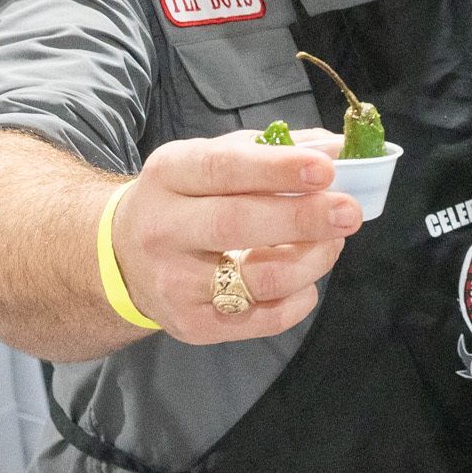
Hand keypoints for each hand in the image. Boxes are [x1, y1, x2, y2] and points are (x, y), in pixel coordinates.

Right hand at [108, 128, 362, 342]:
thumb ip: (273, 150)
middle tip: (349, 212)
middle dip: (301, 218)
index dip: (277, 170)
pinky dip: (298, 301)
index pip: (224, 169)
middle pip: (236, 225)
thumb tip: (337, 148)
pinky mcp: (191, 325)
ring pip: (257, 279)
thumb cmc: (186, 198)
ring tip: (333, 242)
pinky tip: (307, 282)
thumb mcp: (213, 159)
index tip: (325, 170)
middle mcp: (163, 229)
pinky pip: (261, 320)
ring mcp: (173, 283)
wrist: (122, 257)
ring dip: (311, 260)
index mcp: (169, 175)